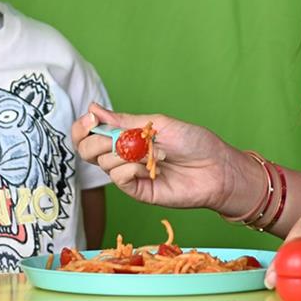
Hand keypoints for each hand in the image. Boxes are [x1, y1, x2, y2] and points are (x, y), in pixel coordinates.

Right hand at [72, 103, 258, 212]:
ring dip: (126, 152)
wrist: (216, 168)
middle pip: (87, 150)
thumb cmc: (193, 141)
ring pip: (103, 163)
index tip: (91, 119)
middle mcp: (123, 155)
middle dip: (96, 140)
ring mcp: (129, 174)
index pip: (90, 132)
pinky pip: (119, 178)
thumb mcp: (157, 123)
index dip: (83, 126)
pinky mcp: (137, 191)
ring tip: (153, 150)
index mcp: (126, 135)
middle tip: (118, 137)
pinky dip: (132, 167)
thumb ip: (123, 121)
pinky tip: (151, 166)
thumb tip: (93, 109)